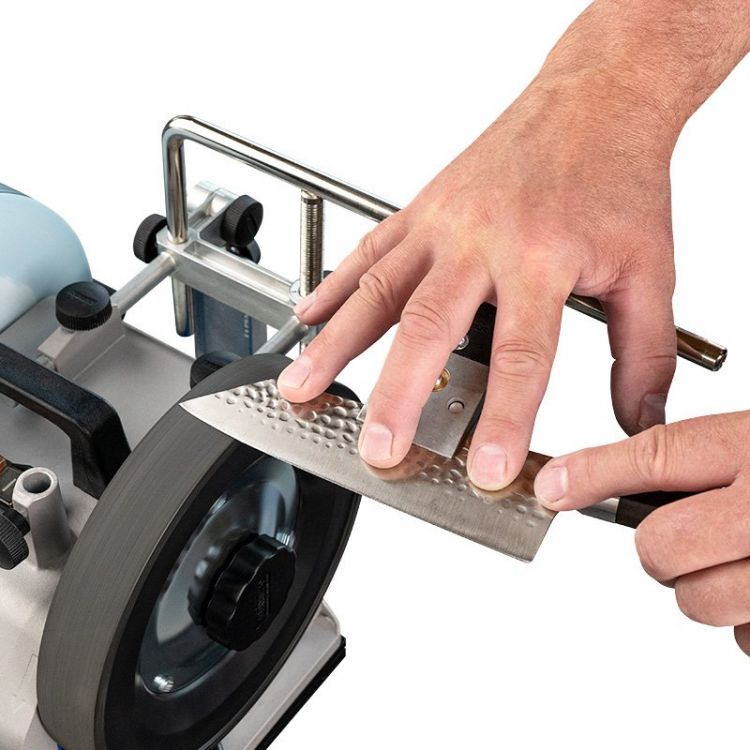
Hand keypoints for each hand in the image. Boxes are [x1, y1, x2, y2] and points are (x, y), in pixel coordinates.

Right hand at [278, 69, 678, 488]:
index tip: (488, 469)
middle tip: (378, 446)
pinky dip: (333, 286)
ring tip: (303, 387)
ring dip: (335, 343)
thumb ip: (646, 354)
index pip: (521, 355)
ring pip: (378, 289)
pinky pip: (368, 249)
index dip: (504, 419)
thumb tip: (637, 421)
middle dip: (397, 395)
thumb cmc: (615, 177)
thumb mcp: (650, 269)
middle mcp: (482, 239)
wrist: (593, 99)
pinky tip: (309, 318)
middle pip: (428, 327)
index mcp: (542, 258)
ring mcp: (442, 222)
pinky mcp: (421, 208)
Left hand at [533, 412, 749, 655]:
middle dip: (658, 547)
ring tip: (738, 560)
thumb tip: (635, 472)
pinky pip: (741, 636)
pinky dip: (744, 620)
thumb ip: (713, 453)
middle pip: (659, 543)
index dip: (593, 473)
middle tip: (683, 536)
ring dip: (703, 587)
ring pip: (694, 598)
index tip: (552, 486)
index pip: (656, 457)